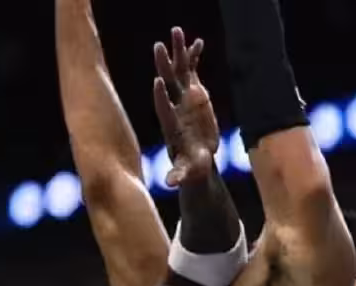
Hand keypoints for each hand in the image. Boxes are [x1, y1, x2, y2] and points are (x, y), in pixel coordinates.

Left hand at [152, 27, 219, 187]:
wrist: (194, 160)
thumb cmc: (190, 169)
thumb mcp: (187, 173)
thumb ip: (179, 176)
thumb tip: (171, 184)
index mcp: (172, 125)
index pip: (163, 109)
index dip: (160, 96)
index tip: (157, 82)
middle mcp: (175, 108)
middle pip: (167, 84)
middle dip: (163, 65)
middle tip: (158, 46)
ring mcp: (183, 99)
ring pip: (179, 73)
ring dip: (178, 54)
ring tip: (176, 32)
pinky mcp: (193, 95)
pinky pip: (192, 73)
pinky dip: (194, 59)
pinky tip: (198, 42)